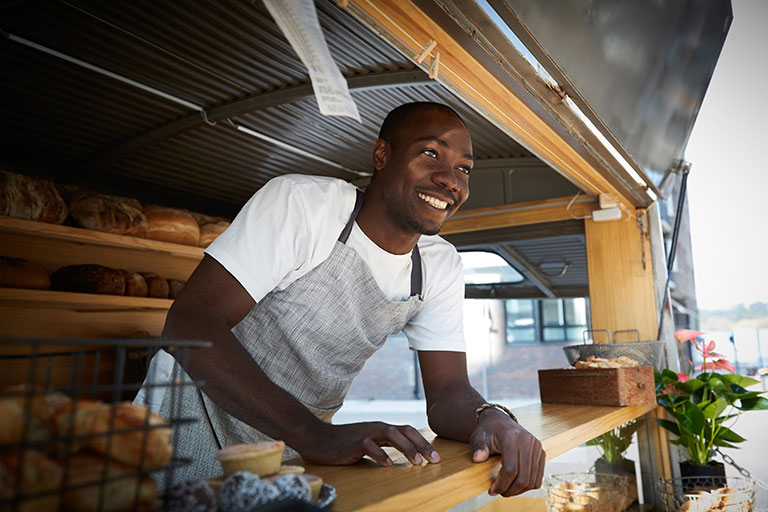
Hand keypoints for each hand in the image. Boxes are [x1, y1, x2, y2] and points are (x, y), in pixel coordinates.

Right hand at [299, 421, 440, 466]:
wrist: (317, 438)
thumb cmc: (342, 444)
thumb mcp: (367, 444)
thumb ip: (382, 448)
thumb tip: (400, 460)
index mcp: (381, 428)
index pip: (408, 431)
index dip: (424, 442)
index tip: (437, 457)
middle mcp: (376, 427)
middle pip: (405, 431)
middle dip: (422, 445)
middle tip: (435, 460)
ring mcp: (365, 433)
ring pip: (390, 434)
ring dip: (406, 448)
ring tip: (417, 462)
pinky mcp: (353, 442)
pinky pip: (369, 445)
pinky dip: (380, 454)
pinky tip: (388, 464)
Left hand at [470, 408, 545, 496]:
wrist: (500, 421)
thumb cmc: (489, 431)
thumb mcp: (479, 437)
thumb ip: (478, 448)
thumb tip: (477, 458)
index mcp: (511, 436)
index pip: (510, 469)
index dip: (501, 484)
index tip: (492, 490)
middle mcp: (527, 441)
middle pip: (523, 477)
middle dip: (510, 490)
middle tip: (499, 492)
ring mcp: (536, 447)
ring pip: (532, 480)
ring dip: (519, 490)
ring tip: (506, 489)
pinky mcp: (541, 453)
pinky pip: (538, 477)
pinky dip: (527, 485)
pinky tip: (515, 484)